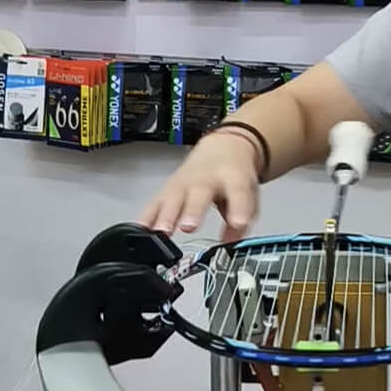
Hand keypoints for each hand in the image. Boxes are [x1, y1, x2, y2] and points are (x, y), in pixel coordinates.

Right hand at [138, 131, 260, 241]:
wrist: (222, 148)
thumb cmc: (235, 174)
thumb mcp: (250, 194)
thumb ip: (243, 220)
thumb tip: (231, 243)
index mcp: (233, 178)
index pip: (238, 193)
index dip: (239, 210)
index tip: (238, 224)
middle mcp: (206, 178)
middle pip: (199, 194)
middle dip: (193, 211)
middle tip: (189, 226)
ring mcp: (184, 182)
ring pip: (173, 198)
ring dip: (166, 216)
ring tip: (162, 232)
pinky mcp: (168, 188)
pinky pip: (156, 203)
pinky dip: (147, 217)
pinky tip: (140, 230)